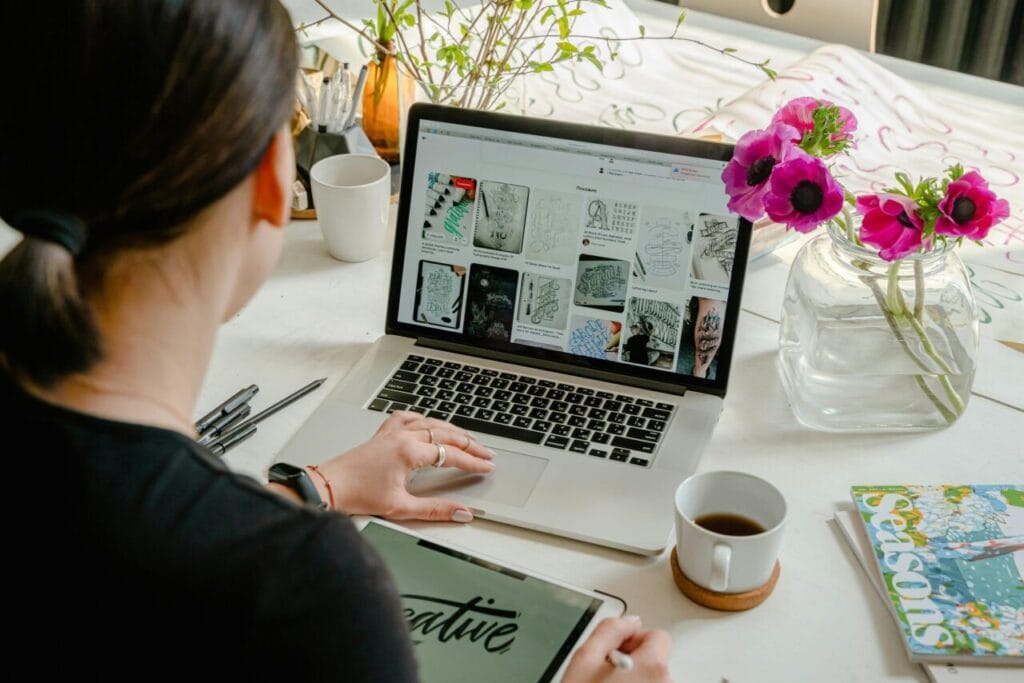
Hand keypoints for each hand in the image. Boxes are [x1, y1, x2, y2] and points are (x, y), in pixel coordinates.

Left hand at [310, 411, 494, 521]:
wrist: (328, 487)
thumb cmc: (357, 495)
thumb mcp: (401, 507)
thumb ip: (435, 509)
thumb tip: (460, 511)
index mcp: (409, 452)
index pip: (451, 455)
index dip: (473, 462)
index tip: (487, 467)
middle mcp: (402, 437)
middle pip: (446, 434)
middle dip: (470, 444)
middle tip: (486, 453)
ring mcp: (391, 433)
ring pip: (430, 422)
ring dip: (452, 430)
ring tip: (467, 438)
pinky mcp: (382, 435)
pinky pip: (408, 418)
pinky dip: (423, 418)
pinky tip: (428, 422)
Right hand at [562, 617, 672, 682]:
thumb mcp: (584, 660)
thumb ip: (609, 630)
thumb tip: (628, 621)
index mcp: (652, 666)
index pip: (658, 636)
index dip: (633, 638)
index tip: (616, 650)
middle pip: (656, 659)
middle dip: (634, 661)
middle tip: (606, 673)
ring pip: (652, 677)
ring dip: (635, 677)